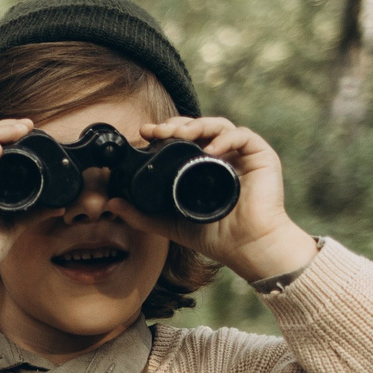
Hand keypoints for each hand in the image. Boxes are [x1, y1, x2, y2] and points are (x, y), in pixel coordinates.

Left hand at [117, 116, 316, 281]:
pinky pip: (243, 136)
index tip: (145, 133)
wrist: (247, 247)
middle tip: (158, 131)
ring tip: (180, 134)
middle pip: (199, 127)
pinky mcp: (261, 156)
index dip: (166, 132)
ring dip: (197, 125)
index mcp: (204, 166)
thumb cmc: (215, 237)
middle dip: (177, 124)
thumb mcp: (170, 223)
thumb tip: (111, 204)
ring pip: (219, 125)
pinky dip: (225, 138)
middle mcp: (223, 156)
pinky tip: (210, 149)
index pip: (184, 140)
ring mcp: (242, 155)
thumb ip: (141, 215)